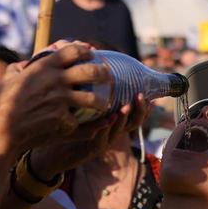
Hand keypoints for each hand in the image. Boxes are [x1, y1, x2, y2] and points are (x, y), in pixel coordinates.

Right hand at [0, 42, 109, 156]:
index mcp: (44, 67)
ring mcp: (60, 100)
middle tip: (109, 77)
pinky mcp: (62, 118)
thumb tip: (27, 64)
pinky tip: (84, 125)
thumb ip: (20, 68)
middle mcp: (56, 80)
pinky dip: (79, 124)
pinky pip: (77, 120)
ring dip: (101, 102)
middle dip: (104, 74)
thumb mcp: (8, 78)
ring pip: (92, 98)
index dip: (85, 51)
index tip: (92, 53)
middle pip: (91, 71)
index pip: (73, 51)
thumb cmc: (1, 104)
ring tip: (104, 105)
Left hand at [31, 94, 150, 177]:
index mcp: (114, 123)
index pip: (135, 115)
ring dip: (123, 119)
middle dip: (139, 110)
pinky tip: (106, 120)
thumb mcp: (85, 107)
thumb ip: (91, 90)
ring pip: (118, 131)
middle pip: (133, 123)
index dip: (144, 107)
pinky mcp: (90, 150)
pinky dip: (104, 129)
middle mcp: (112, 133)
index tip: (151, 95)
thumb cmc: (70, 125)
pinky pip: (100, 140)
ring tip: (125, 106)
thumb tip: (92, 56)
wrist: (56, 152)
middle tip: (140, 95)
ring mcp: (103, 142)